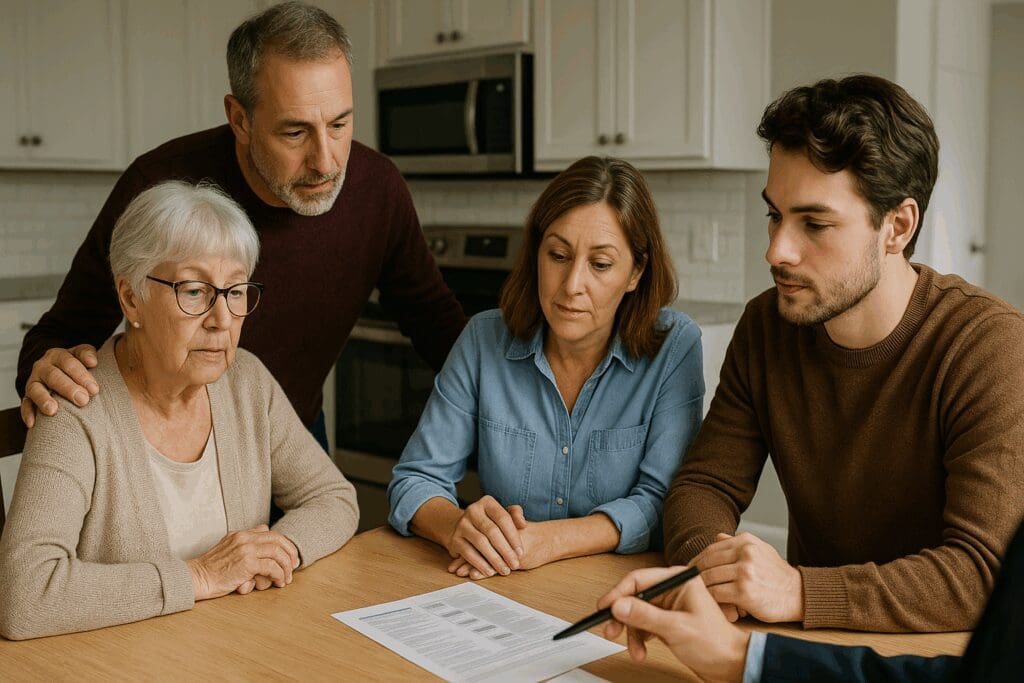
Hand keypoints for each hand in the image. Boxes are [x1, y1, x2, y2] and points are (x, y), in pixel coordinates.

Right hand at [21, 344, 98, 427]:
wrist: (59, 371)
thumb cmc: (76, 365)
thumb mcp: (81, 354)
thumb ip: (87, 353)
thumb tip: (92, 361)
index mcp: (58, 355)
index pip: (69, 363)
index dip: (82, 376)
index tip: (94, 389)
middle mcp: (43, 367)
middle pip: (54, 376)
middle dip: (68, 388)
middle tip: (82, 400)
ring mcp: (34, 382)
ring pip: (36, 389)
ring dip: (43, 400)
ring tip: (53, 410)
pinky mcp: (28, 396)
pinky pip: (25, 404)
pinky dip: (27, 413)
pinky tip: (33, 423)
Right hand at [186, 525, 299, 600]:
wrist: (197, 578)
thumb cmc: (212, 569)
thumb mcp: (228, 548)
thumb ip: (244, 542)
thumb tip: (263, 533)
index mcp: (241, 534)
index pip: (270, 533)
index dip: (283, 544)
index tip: (289, 556)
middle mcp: (245, 538)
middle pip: (278, 540)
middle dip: (290, 553)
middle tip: (294, 566)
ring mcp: (246, 549)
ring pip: (278, 553)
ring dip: (286, 567)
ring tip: (286, 579)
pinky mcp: (247, 563)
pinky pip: (272, 566)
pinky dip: (278, 575)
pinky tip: (278, 582)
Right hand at [444, 496, 523, 577]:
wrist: (465, 527)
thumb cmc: (490, 522)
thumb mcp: (502, 514)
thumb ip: (515, 515)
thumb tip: (523, 524)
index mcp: (487, 502)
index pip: (503, 518)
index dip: (513, 536)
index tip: (521, 552)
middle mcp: (472, 510)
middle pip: (492, 531)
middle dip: (505, 550)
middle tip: (515, 564)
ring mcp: (462, 524)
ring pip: (480, 542)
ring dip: (494, 559)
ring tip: (505, 570)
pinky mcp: (454, 539)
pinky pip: (468, 553)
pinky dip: (480, 564)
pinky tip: (490, 571)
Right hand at [597, 566, 748, 681]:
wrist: (730, 665)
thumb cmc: (715, 643)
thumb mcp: (677, 628)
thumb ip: (645, 615)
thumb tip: (618, 605)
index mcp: (678, 580)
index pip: (639, 579)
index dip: (618, 593)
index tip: (604, 608)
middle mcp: (672, 589)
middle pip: (634, 596)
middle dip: (622, 616)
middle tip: (610, 630)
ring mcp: (669, 605)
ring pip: (636, 613)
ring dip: (631, 632)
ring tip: (634, 650)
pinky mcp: (666, 620)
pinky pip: (643, 625)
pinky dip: (638, 638)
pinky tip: (641, 650)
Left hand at [693, 532, 802, 622]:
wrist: (799, 595)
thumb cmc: (777, 575)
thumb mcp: (761, 550)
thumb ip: (737, 543)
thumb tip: (716, 537)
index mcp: (746, 541)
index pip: (711, 549)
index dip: (696, 561)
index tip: (690, 571)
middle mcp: (745, 553)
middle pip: (707, 563)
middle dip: (694, 574)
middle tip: (687, 584)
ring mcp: (745, 572)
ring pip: (709, 578)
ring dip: (701, 588)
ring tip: (698, 595)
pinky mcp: (745, 591)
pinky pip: (716, 594)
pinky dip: (710, 599)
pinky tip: (711, 603)